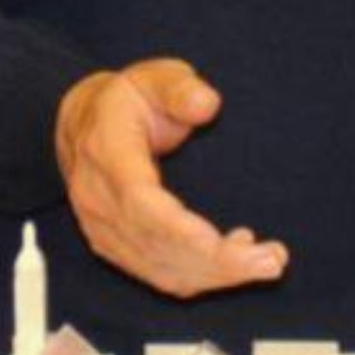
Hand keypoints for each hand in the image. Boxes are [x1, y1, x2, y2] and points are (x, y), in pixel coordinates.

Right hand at [54, 58, 288, 297]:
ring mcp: (102, 227)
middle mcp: (97, 197)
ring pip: (160, 269)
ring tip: (265, 261)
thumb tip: (207, 104)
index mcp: (106, 153)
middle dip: (217, 263)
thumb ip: (180, 88)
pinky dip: (200, 276)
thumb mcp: (153, 78)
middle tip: (271, 261)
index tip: (235, 242)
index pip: (140, 204)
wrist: (83, 125)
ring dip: (216, 275)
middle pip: (156, 246)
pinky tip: (235, 260)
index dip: (186, 232)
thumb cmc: (126, 102)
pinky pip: (159, 275)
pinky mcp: (115, 246)